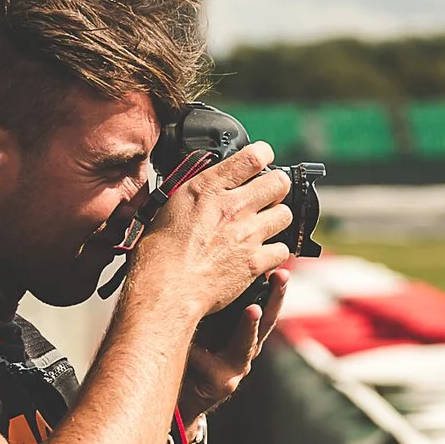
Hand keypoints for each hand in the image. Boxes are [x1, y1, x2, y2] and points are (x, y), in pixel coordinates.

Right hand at [135, 142, 293, 317]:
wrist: (165, 289)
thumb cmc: (159, 252)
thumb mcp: (171, 205)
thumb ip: (199, 190)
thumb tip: (214, 182)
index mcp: (208, 188)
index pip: (253, 156)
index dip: (264, 154)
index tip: (263, 159)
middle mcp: (232, 207)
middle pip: (279, 183)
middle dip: (276, 188)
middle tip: (267, 197)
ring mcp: (247, 234)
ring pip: (285, 215)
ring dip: (276, 219)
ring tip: (263, 226)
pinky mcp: (255, 262)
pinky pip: (282, 249)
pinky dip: (274, 252)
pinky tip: (261, 253)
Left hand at [181, 270, 287, 416]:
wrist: (182, 397)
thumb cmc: (192, 358)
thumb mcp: (205, 329)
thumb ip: (214, 310)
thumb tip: (212, 273)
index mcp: (247, 334)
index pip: (266, 306)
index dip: (274, 287)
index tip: (280, 266)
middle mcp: (247, 350)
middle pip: (267, 321)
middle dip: (275, 297)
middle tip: (281, 275)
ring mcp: (237, 368)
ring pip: (247, 344)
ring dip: (249, 326)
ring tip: (253, 309)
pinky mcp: (222, 383)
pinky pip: (209, 361)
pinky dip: (198, 350)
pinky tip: (191, 345)